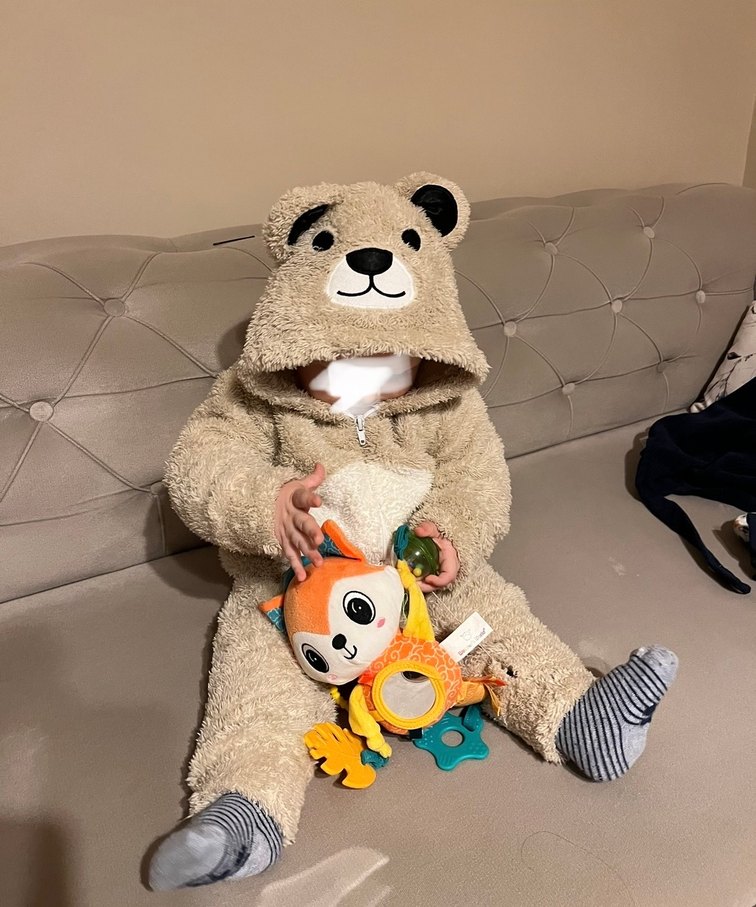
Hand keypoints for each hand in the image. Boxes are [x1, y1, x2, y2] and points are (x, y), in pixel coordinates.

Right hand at [275, 463, 325, 580]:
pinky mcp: (282, 540)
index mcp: (294, 499)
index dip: (310, 498)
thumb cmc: (285, 494)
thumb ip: (312, 479)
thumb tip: (322, 465)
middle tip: (319, 540)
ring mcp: (285, 529)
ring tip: (318, 563)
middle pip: (301, 522)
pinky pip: (289, 554)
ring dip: (307, 552)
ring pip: (297, 541)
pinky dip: (295, 566)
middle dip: (310, 531)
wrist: (260, 505)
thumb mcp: (296, 484)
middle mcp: (290, 515)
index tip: (319, 501)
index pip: (303, 496)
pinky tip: (302, 576)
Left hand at [413, 521, 459, 592]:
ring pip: (432, 584)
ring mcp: (439, 571)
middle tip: (413, 583)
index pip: (449, 575)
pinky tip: (409, 577)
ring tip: (408, 580)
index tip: (428, 579)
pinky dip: (418, 581)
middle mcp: (447, 568)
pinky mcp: (432, 573)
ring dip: (420, 585)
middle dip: (426, 586)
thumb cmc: (438, 532)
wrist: (438, 534)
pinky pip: (427, 581)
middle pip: (439, 584)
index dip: (439, 581)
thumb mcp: (434, 528)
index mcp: (450, 558)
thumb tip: (418, 531)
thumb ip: (427, 528)